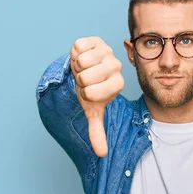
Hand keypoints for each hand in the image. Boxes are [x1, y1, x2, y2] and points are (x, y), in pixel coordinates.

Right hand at [70, 36, 124, 156]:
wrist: (86, 70)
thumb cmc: (91, 90)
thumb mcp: (93, 110)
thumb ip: (97, 131)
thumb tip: (101, 153)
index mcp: (118, 85)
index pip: (93, 93)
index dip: (85, 93)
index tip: (90, 92)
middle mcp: (116, 67)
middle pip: (85, 78)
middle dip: (79, 80)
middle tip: (85, 79)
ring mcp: (107, 51)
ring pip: (81, 62)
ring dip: (76, 67)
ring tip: (83, 69)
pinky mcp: (95, 40)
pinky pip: (77, 47)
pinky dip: (74, 53)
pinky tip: (82, 56)